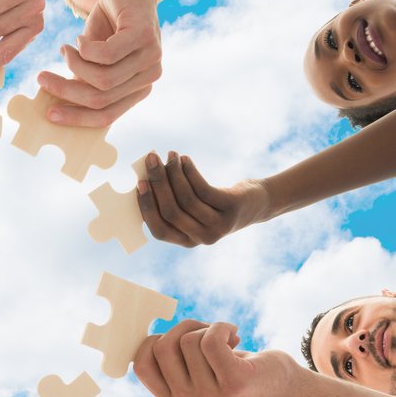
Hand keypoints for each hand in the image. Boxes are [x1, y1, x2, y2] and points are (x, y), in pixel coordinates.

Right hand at [37, 0, 161, 127]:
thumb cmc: (111, 20)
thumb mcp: (94, 55)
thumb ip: (83, 79)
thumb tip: (56, 103)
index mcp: (139, 88)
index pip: (106, 116)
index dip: (76, 118)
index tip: (48, 113)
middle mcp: (149, 77)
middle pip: (100, 99)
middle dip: (65, 91)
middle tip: (41, 77)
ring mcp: (150, 58)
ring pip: (101, 79)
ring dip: (73, 65)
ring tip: (64, 49)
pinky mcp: (143, 36)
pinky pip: (105, 55)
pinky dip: (84, 49)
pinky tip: (78, 38)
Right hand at [134, 319, 300, 396]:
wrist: (281, 389)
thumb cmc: (235, 370)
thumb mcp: (197, 372)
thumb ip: (172, 361)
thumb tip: (144, 335)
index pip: (141, 364)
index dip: (156, 340)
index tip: (180, 338)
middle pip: (163, 346)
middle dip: (184, 328)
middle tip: (208, 333)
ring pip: (189, 340)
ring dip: (209, 329)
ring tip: (228, 341)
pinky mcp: (233, 382)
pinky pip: (211, 339)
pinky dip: (222, 327)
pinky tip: (235, 334)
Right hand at [138, 152, 266, 246]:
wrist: (256, 205)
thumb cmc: (216, 204)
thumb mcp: (194, 210)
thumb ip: (174, 202)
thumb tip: (147, 177)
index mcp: (187, 241)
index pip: (159, 230)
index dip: (147, 207)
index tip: (139, 183)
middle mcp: (203, 238)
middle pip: (171, 211)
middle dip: (158, 182)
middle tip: (151, 159)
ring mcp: (219, 225)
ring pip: (186, 198)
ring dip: (174, 173)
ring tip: (170, 155)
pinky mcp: (231, 208)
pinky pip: (203, 189)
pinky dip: (190, 171)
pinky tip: (185, 159)